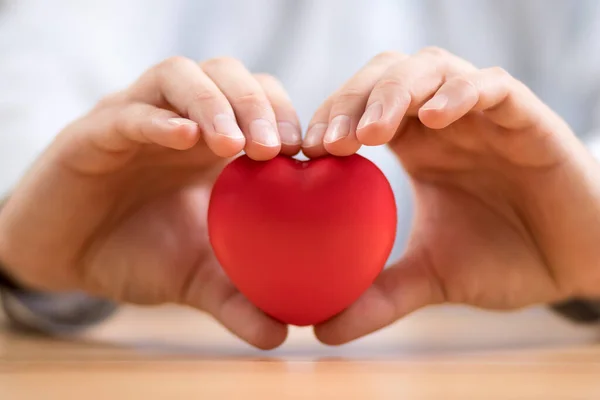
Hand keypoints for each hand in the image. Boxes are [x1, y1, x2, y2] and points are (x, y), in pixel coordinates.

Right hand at [0, 56, 301, 348]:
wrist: (71, 258)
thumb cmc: (139, 253)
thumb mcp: (194, 278)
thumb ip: (235, 299)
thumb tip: (281, 336)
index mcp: (212, 142)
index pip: (260, 100)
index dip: (288, 115)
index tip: (311, 154)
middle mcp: (179, 119)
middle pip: (226, 73)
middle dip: (257, 102)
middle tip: (276, 147)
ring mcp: (136, 118)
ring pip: (178, 75)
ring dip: (214, 102)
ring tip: (236, 144)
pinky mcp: (93, 133)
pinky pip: (126, 113)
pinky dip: (157, 121)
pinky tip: (184, 139)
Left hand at [303, 48, 599, 343]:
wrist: (574, 262)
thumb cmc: (505, 259)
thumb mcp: (432, 277)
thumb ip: (380, 295)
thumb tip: (320, 329)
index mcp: (416, 147)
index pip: (360, 111)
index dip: (329, 121)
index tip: (301, 153)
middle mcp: (443, 122)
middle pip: (385, 78)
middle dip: (352, 100)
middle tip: (327, 142)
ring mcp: (482, 113)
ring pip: (431, 69)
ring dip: (394, 92)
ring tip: (372, 131)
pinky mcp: (525, 115)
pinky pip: (490, 86)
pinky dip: (461, 94)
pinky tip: (435, 120)